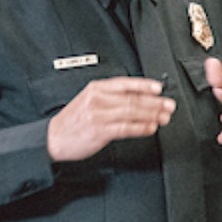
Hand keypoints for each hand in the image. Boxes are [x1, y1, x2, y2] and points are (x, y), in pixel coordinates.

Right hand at [47, 76, 174, 161]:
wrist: (52, 138)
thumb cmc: (73, 120)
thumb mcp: (89, 100)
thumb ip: (111, 97)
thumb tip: (139, 97)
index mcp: (96, 89)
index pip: (125, 83)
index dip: (144, 85)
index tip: (159, 88)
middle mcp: (98, 100)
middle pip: (132, 98)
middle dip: (155, 102)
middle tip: (169, 105)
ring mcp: (99, 115)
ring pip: (132, 112)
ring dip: (152, 115)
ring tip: (164, 117)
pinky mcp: (100, 131)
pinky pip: (126, 128)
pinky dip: (141, 128)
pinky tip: (150, 128)